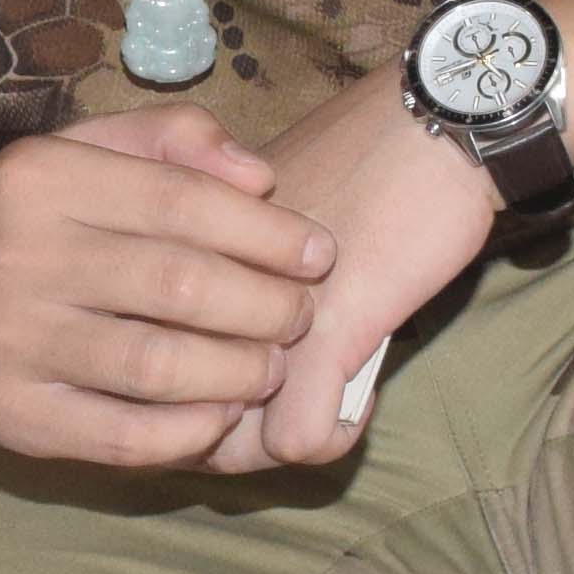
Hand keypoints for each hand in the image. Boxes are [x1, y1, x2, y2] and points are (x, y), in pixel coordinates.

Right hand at [0, 106, 331, 471]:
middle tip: (300, 316)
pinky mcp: (14, 418)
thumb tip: (260, 176)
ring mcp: (11, 343)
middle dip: (266, 305)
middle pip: (180, 285)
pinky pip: (126, 434)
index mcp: (39, 179)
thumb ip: (166, 143)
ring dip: (241, 371)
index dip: (267, 233)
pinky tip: (222, 413)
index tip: (319, 253)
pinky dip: (191, 429)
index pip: (181, 202)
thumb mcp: (70, 158)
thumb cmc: (12, 231)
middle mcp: (17, 257)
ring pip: (160, 365)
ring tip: (272, 366)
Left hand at [207, 74, 505, 473]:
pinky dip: (332, 438)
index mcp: (176, 252)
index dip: (174, 389)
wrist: (435, 129)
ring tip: (316, 411)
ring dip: (269, 444)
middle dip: (216, 433)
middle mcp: (201, 287)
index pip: (138, 355)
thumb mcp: (269, 217)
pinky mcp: (323, 336)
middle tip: (270, 414)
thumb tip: (224, 336)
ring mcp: (260, 316)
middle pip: (173, 409)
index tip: (221, 388)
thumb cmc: (361, 166)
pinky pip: (297, 440)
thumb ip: (231, 269)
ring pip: (228, 440)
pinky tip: (357, 404)